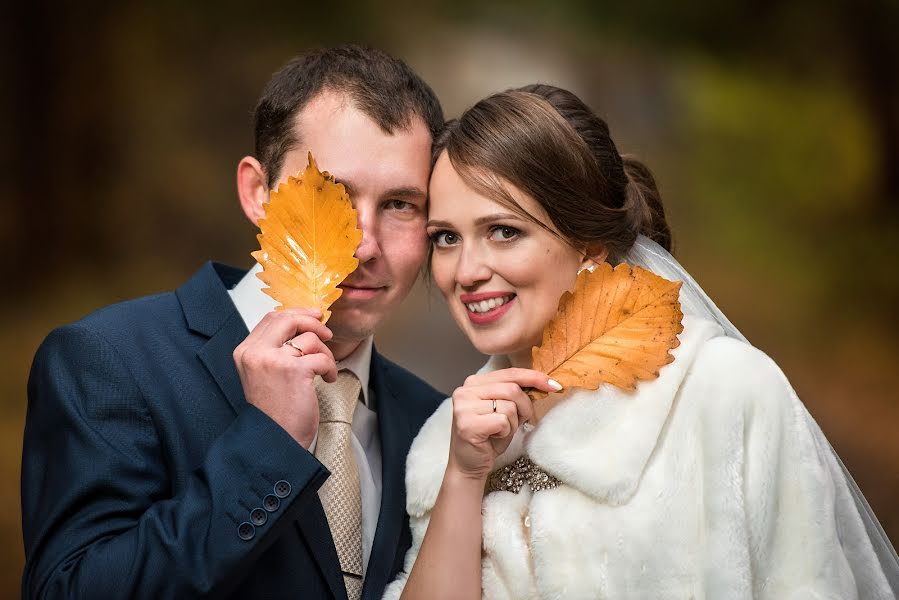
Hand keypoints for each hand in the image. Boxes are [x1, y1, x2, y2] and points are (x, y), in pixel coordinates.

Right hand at [233, 308, 337, 447]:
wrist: (275, 440)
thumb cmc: (274, 411)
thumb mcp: (264, 374)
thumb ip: (274, 350)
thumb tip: (301, 326)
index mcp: (246, 352)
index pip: (271, 318)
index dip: (296, 314)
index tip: (313, 317)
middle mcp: (256, 353)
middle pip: (288, 319)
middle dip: (312, 322)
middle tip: (326, 332)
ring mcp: (274, 360)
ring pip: (309, 338)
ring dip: (325, 352)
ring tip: (325, 370)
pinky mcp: (295, 371)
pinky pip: (322, 357)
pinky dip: (330, 368)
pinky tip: (327, 379)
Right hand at [447, 369, 560, 480]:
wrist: (469, 464)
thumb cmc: (489, 437)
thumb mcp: (504, 410)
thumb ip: (515, 394)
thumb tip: (545, 382)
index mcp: (474, 383)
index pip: (510, 373)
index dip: (534, 377)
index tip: (554, 385)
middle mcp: (465, 391)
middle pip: (512, 389)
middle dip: (525, 407)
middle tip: (520, 421)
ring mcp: (464, 407)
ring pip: (509, 406)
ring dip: (513, 423)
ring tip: (500, 431)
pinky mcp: (468, 424)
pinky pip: (503, 421)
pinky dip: (506, 432)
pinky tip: (494, 437)